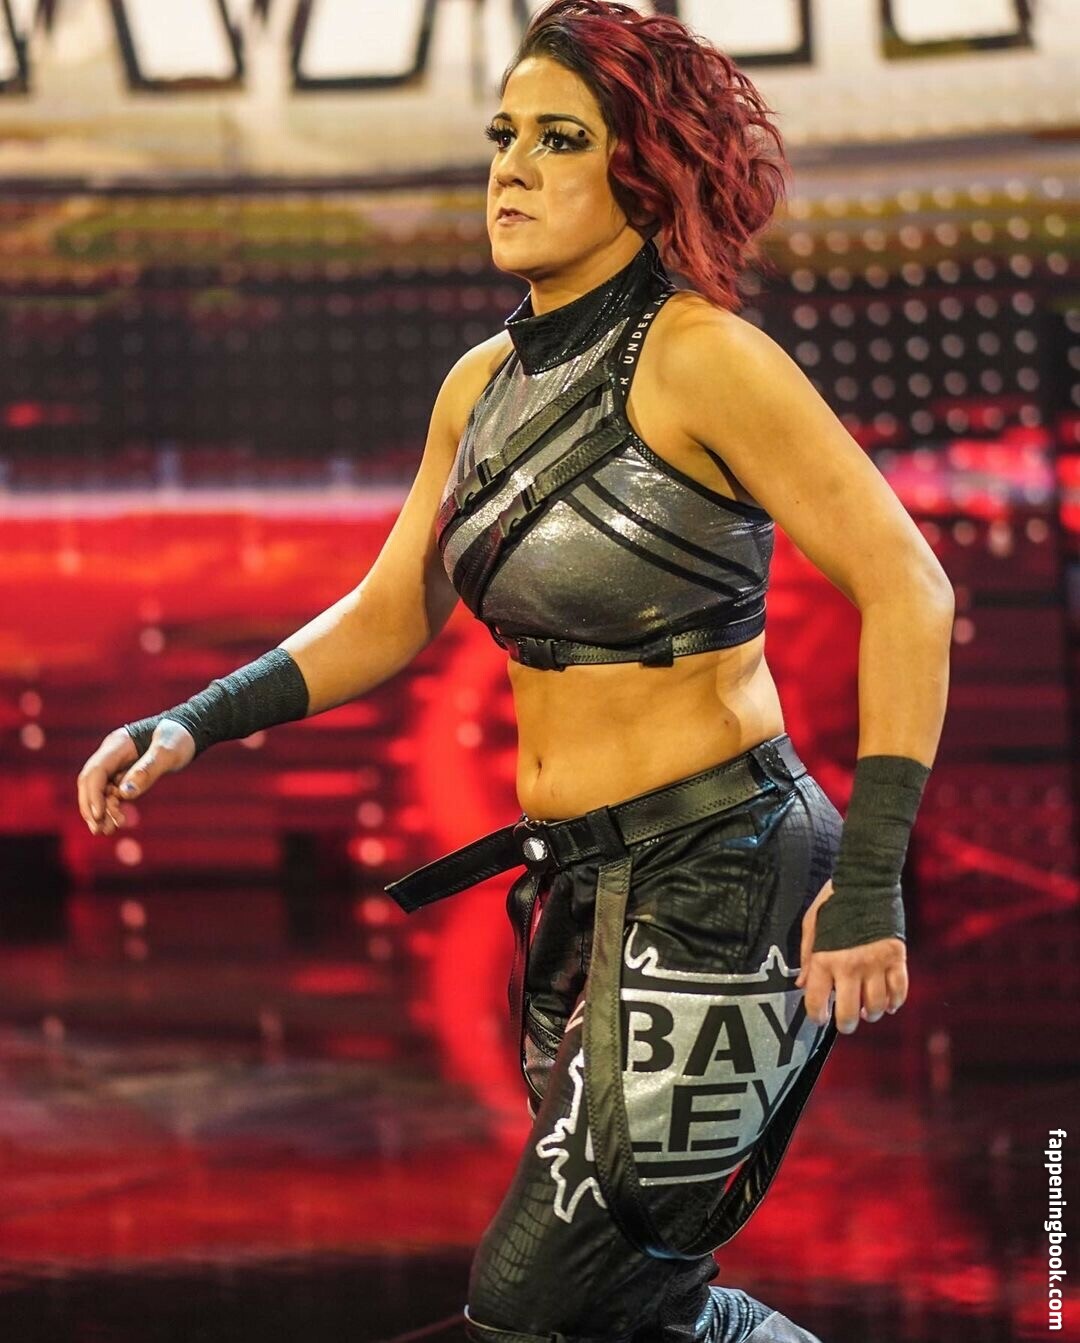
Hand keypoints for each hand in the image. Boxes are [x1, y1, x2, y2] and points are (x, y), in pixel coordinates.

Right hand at [76, 720, 195, 835]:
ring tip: (107, 831)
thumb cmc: (180, 737)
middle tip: (99, 830)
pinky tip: (116, 822)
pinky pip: (112, 793)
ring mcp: (118, 764)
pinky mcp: (126, 774)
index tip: (99, 816)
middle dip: (92, 807)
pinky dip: (112, 808)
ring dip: (101, 811)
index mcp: (118, 745)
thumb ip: (148, 770)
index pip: (96, 772)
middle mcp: (112, 754)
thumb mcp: (169, 752)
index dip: (94, 795)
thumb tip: (125, 793)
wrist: (191, 730)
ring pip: (100, 790)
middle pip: (91, 783)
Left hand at [794, 879, 908, 1033]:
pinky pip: (899, 991)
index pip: (816, 1000)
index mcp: (825, 958)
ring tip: (865, 1011)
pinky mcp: (897, 958)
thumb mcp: (811, 925)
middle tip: (845, 1024)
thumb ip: (806, 957)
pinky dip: (894, 1002)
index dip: (816, 1015)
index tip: (819, 1018)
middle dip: (845, 1024)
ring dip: (869, 1014)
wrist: (866, 881)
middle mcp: (850, 965)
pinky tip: (887, 1004)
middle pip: (848, 1012)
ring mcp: (876, 963)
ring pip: (875, 1006)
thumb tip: (802, 985)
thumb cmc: (834, 902)